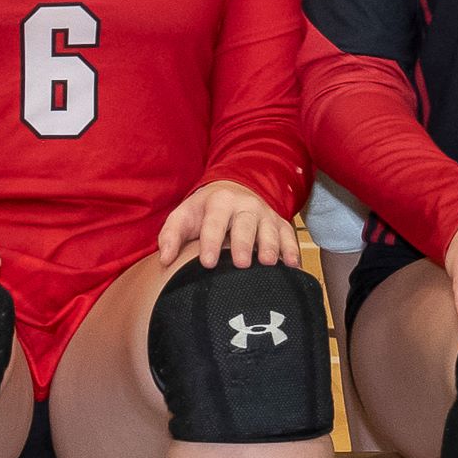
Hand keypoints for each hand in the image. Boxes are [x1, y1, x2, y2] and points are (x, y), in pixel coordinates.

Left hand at [159, 178, 303, 276]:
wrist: (232, 192)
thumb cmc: (203, 212)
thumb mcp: (183, 216)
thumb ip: (171, 235)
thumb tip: (164, 259)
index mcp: (218, 202)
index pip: (214, 222)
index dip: (211, 241)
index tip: (207, 263)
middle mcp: (245, 205)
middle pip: (245, 224)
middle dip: (243, 243)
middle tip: (241, 263)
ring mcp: (265, 214)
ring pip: (270, 229)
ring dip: (270, 245)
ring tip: (268, 263)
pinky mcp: (280, 223)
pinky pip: (289, 235)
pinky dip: (291, 249)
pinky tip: (293, 266)